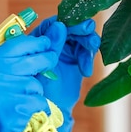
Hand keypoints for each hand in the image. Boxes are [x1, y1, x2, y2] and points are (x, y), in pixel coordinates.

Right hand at [0, 34, 60, 131]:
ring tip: (20, 105)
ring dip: (34, 94)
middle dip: (45, 59)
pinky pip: (38, 103)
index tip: (45, 42)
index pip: (15, 46)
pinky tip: (25, 116)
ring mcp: (3, 94)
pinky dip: (36, 110)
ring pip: (35, 86)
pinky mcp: (15, 111)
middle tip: (50, 60)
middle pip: (31, 62)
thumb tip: (26, 47)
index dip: (34, 42)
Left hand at [30, 15, 99, 131]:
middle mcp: (52, 41)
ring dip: (88, 44)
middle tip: (91, 38)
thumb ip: (53, 46)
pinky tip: (86, 71)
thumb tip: (60, 25)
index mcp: (39, 40)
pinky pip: (86, 49)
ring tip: (89, 57)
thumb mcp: (47, 67)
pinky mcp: (76, 55)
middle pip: (70, 26)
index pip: (54, 23)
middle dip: (82, 31)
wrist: (54, 109)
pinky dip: (89, 57)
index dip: (68, 22)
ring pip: (81, 36)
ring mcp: (64, 47)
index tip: (82, 27)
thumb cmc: (43, 91)